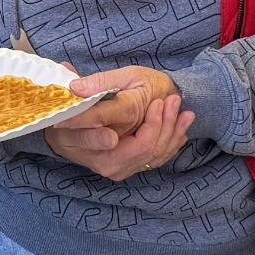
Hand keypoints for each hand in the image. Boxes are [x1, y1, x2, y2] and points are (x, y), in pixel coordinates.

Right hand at [47, 91, 194, 182]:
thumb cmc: (95, 98)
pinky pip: (157, 157)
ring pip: (149, 153)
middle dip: (155, 126)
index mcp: (72, 138)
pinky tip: (182, 123)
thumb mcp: (93, 87)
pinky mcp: (131, 168)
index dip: (101, 137)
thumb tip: (76, 87)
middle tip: (167, 100)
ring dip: (170, 129)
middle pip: (132, 150)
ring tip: (180, 107)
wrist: (99, 122)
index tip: (124, 125)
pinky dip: (174, 139)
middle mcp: (95, 159)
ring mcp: (114, 167)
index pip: (90, 139)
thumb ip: (92, 85)